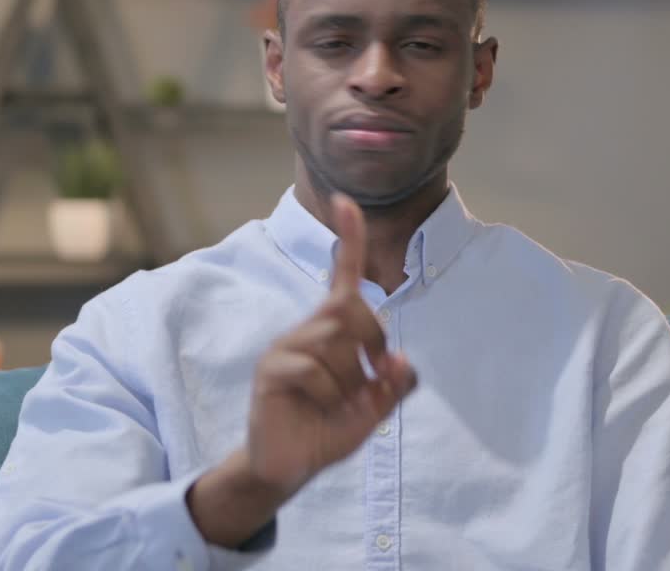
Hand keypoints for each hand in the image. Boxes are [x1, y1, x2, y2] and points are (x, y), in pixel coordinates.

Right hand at [245, 193, 417, 493]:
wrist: (290, 466)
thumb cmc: (329, 428)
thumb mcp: (374, 409)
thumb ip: (394, 384)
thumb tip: (400, 360)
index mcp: (331, 331)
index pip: (342, 277)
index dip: (348, 239)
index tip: (346, 203)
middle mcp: (306, 330)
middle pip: (348, 307)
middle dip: (372, 341)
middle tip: (372, 378)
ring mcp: (285, 347)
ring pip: (333, 340)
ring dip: (350, 379)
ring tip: (340, 403)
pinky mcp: (270, 371)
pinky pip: (311, 368)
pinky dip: (330, 394)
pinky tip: (320, 408)